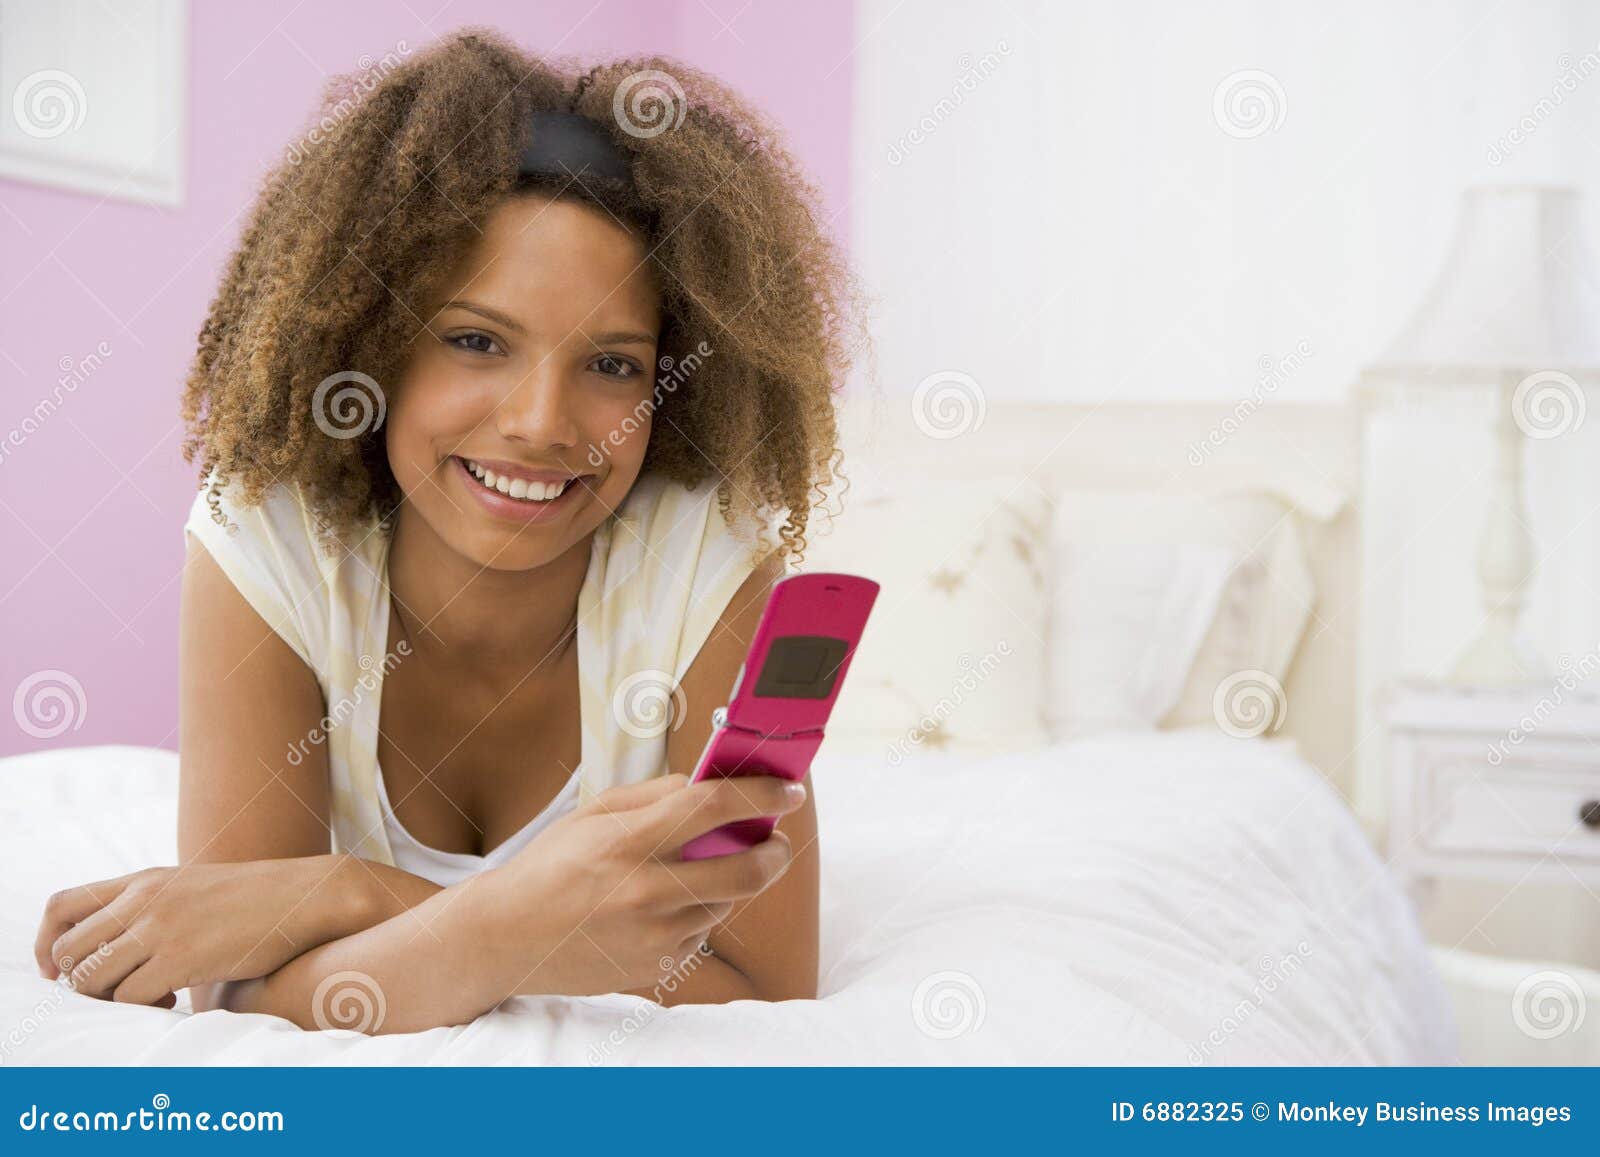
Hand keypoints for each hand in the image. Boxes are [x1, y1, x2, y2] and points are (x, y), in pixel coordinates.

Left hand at [33, 857, 351, 1005]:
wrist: (304, 896)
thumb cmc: (255, 899)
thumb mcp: (193, 887)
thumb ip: (154, 905)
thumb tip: (121, 944)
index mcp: (143, 879)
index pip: (61, 906)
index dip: (48, 944)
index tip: (62, 969)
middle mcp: (142, 899)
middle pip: (68, 950)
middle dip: (80, 981)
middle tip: (116, 990)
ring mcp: (159, 928)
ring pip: (91, 979)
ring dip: (110, 999)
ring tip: (152, 995)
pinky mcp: (180, 957)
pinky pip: (128, 997)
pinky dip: (142, 1007)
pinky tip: (173, 999)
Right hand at [472, 772, 804, 998]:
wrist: (506, 936)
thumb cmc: (551, 865)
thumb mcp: (594, 813)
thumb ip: (655, 796)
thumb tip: (708, 785)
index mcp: (628, 842)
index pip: (713, 808)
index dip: (762, 795)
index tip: (790, 790)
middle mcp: (646, 892)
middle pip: (745, 872)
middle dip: (775, 853)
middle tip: (778, 842)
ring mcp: (653, 937)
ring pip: (725, 905)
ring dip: (726, 885)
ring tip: (694, 873)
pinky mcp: (655, 969)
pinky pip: (699, 935)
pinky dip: (694, 915)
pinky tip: (661, 908)